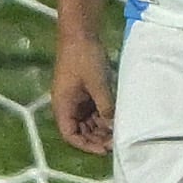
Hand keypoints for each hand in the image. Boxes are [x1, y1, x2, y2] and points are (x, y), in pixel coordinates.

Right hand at [51, 30, 113, 154]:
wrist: (80, 33)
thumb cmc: (84, 58)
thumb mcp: (98, 84)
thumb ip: (106, 107)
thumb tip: (113, 126)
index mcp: (63, 106)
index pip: (71, 135)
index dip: (86, 146)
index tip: (104, 149)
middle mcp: (68, 105)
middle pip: (80, 131)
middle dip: (96, 138)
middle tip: (116, 141)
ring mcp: (76, 98)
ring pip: (88, 122)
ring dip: (101, 128)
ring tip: (119, 131)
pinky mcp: (85, 91)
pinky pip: (93, 110)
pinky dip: (103, 116)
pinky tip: (117, 118)